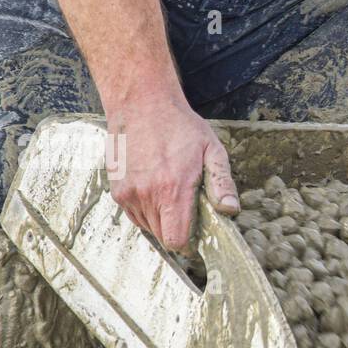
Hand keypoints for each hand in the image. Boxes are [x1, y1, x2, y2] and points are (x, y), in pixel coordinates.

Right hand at [105, 90, 238, 252]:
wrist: (141, 103)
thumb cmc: (180, 126)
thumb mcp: (211, 150)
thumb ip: (221, 183)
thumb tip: (231, 210)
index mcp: (172, 190)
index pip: (176, 240)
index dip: (188, 244)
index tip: (197, 235)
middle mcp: (146, 195)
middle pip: (163, 236)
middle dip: (178, 229)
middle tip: (188, 208)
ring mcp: (128, 193)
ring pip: (148, 227)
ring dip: (161, 220)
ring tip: (171, 194)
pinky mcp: (117, 190)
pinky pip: (134, 215)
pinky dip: (146, 210)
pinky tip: (156, 190)